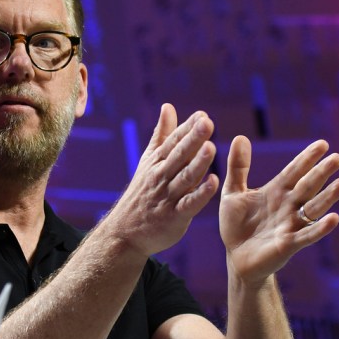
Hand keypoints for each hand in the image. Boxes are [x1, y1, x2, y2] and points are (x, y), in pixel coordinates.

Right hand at [100, 104, 218, 257]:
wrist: (125, 232)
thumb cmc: (142, 193)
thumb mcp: (149, 160)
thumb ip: (162, 134)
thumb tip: (168, 106)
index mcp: (157, 162)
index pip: (173, 142)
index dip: (187, 128)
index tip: (202, 115)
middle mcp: (161, 177)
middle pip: (179, 155)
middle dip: (193, 139)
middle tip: (207, 123)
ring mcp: (167, 197)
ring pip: (185, 177)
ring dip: (198, 163)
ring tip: (211, 148)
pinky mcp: (174, 217)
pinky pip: (189, 204)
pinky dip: (201, 194)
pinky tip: (213, 182)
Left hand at [219, 136, 338, 284]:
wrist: (236, 258)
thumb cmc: (236, 226)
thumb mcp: (232, 193)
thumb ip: (238, 168)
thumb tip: (239, 137)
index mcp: (277, 191)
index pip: (295, 171)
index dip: (307, 158)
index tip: (323, 144)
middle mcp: (288, 205)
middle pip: (308, 186)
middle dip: (322, 172)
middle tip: (337, 158)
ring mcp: (291, 224)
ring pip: (313, 208)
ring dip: (328, 197)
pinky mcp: (289, 244)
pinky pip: (307, 236)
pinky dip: (320, 228)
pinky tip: (333, 219)